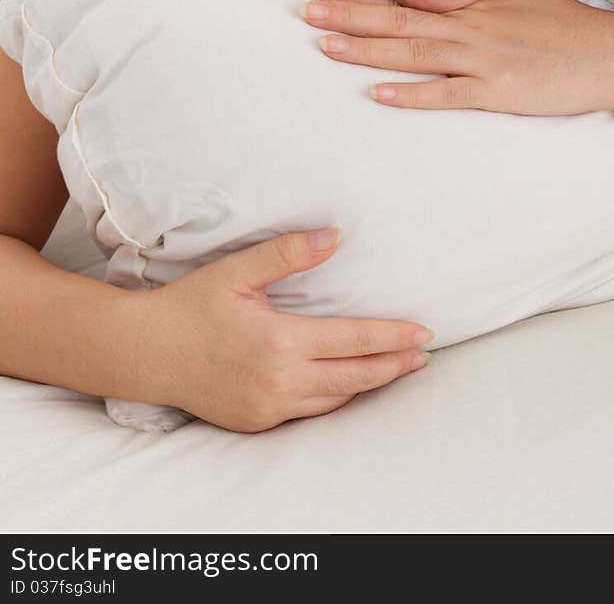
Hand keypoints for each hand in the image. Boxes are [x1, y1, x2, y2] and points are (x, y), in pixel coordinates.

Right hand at [126, 231, 432, 432]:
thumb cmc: (191, 305)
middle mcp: (278, 381)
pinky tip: (350, 384)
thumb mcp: (237, 270)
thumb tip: (336, 235)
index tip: (423, 332)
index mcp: (279, 342)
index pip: (354, 341)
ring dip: (370, 384)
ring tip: (398, 368)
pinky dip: (337, 398)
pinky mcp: (257, 422)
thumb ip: (288, 253)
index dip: (393, 337)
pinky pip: (309, 412)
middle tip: (424, 354)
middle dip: (394, 365)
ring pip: (335, 400)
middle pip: (355, 377)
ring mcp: (268, 407)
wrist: (145, 352)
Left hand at [301, 0, 613, 114]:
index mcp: (474, 3)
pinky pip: (447, 93)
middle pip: (400, 19)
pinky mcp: (497, 91)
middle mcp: (471, 27)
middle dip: (349, 15)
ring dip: (367, 48)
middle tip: (306, 9)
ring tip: (325, 44)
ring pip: (414, 51)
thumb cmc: (566, 23)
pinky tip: (378, 93)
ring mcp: (483, 59)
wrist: (608, 55)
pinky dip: (411, 93)